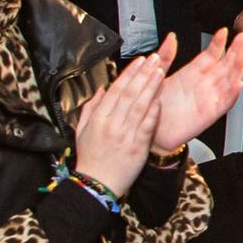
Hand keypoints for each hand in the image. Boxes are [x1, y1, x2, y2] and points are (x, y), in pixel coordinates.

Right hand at [74, 54, 164, 195]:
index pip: (116, 90)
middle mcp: (112, 124)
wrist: (97, 183)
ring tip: (160, 71)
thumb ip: (92, 107)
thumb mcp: (82, 130)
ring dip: (151, 87)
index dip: (129, 73)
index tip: (139, 61)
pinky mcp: (138, 146)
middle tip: (155, 59)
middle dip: (143, 74)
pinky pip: (147, 125)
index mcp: (98, 118)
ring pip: (140, 106)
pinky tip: (160, 98)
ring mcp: (126, 134)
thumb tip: (102, 89)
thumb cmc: (90, 158)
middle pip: (130, 93)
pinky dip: (154, 111)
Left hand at [152, 29, 242, 152]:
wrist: (152, 130)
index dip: (219, 43)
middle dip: (235, 50)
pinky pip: (224, 103)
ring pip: (229, 80)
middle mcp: (203, 84)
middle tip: (242, 36)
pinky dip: (232, 94)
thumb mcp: (158, 75)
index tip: (224, 31)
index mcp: (192, 73)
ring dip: (237, 68)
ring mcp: (208, 98)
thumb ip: (166, 55)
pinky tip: (237, 84)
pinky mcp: (209, 113)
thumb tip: (171, 37)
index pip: (211, 54)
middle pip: (225, 64)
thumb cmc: (155, 105)